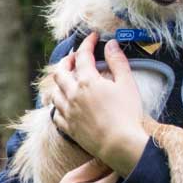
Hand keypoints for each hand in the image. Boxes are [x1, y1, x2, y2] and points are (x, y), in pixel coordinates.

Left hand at [48, 32, 148, 174]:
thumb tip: (112, 44)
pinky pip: (55, 114)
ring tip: (66, 80)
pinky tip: (63, 105)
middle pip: (60, 72)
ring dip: (59, 83)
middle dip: (66, 61)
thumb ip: (118, 62)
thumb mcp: (128, 84)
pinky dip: (58, 105)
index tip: (93, 37)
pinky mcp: (69, 128)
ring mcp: (68, 112)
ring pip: (54, 92)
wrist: (119, 145)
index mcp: (88, 81)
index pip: (84, 55)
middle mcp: (73, 94)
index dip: (87, 43)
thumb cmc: (127, 114)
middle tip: (74, 57)